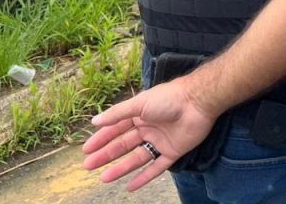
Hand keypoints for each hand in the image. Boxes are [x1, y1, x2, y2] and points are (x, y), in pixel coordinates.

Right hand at [83, 79, 218, 190]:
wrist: (198, 102)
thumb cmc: (168, 99)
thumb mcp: (140, 104)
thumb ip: (118, 114)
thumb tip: (94, 121)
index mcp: (141, 114)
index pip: (117, 129)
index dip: (102, 139)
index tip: (86, 150)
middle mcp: (149, 128)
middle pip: (124, 145)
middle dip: (106, 155)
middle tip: (88, 166)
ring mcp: (161, 141)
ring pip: (137, 158)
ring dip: (121, 168)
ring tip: (104, 178)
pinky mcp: (174, 151)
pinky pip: (157, 167)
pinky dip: (144, 177)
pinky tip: (130, 187)